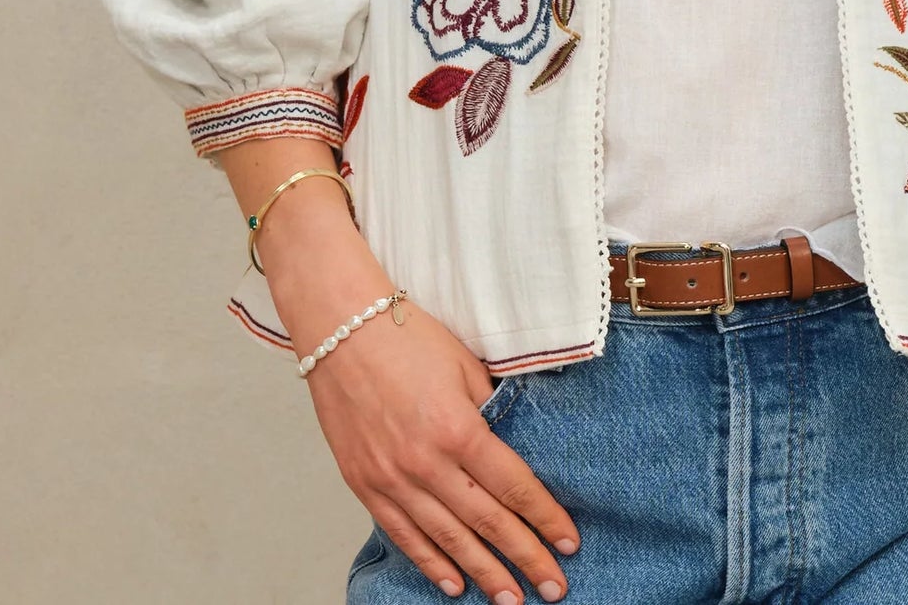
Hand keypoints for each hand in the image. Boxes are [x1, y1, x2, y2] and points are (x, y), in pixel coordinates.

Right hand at [304, 295, 580, 601]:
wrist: (339, 329)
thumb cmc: (406, 337)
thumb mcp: (464, 364)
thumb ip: (492, 408)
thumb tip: (516, 442)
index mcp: (458, 429)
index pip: (513, 487)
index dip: (544, 518)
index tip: (568, 543)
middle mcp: (425, 463)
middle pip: (486, 522)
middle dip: (524, 558)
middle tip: (554, 588)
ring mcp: (391, 479)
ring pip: (447, 540)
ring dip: (483, 574)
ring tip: (511, 599)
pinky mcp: (364, 485)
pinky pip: (404, 535)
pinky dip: (430, 563)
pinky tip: (454, 584)